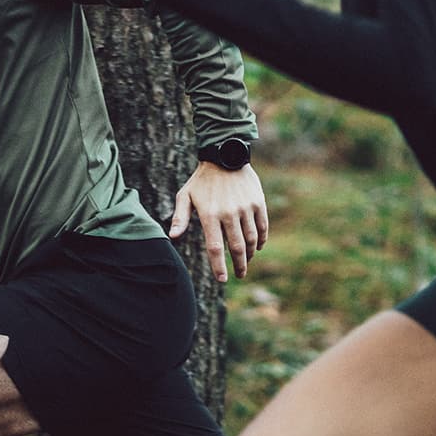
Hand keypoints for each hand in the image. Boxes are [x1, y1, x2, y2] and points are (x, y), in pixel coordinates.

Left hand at [171, 163, 269, 282]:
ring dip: (250, 254)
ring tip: (246, 261)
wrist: (225, 155)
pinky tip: (257, 247)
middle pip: (236, 248)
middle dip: (239, 266)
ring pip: (251, 239)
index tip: (222, 279)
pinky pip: (262, 226)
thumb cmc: (201, 180)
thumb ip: (180, 217)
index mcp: (210, 214)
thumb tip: (173, 237)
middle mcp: (229, 213)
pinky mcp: (258, 202)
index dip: (218, 266)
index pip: (215, 247)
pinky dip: (261, 240)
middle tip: (240, 275)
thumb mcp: (185, 195)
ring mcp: (245, 207)